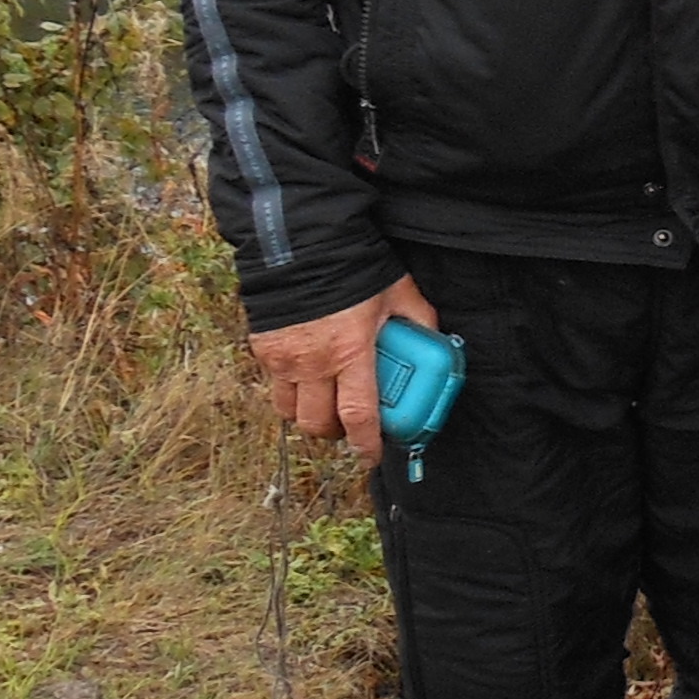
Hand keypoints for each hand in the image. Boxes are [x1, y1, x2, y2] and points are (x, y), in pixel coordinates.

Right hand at [249, 274, 435, 471]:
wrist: (302, 242)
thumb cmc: (356, 267)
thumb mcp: (400, 293)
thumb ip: (419, 321)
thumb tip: (435, 342)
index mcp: (350, 353)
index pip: (358, 416)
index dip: (366, 444)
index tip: (372, 455)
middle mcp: (313, 363)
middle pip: (318, 424)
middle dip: (336, 433)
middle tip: (350, 424)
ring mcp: (283, 359)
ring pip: (291, 412)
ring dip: (310, 415)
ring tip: (327, 402)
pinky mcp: (263, 349)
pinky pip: (276, 386)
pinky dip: (291, 390)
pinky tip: (307, 374)